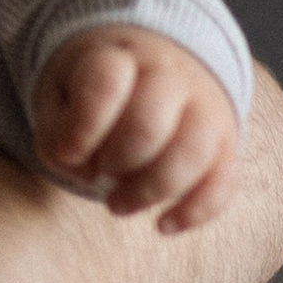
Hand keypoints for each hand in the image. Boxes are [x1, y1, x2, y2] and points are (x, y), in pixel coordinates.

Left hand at [32, 27, 240, 231]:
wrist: (156, 63)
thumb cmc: (97, 90)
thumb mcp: (59, 94)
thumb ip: (56, 133)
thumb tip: (83, 169)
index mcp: (119, 56)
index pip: (105, 83)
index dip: (81, 128)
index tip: (69, 151)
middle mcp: (169, 75)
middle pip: (148, 123)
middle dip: (116, 162)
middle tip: (100, 174)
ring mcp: (205, 107)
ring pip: (191, 153)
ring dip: (149, 191)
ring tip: (117, 204)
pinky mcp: (227, 143)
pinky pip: (225, 181)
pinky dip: (196, 211)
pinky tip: (163, 225)